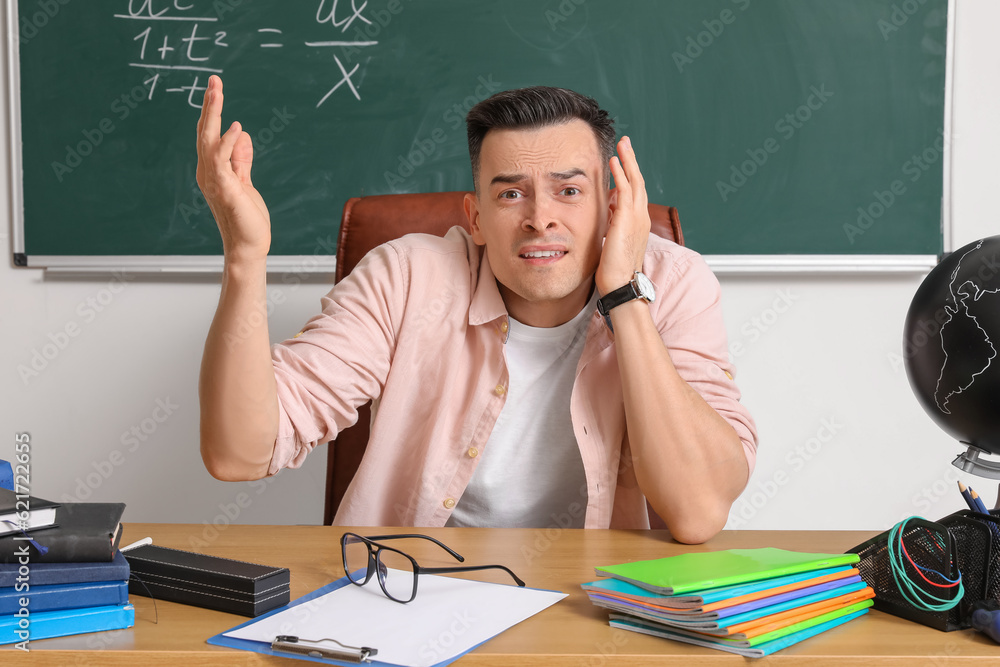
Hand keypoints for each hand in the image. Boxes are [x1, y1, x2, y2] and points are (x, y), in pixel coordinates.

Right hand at [196, 75, 270, 261]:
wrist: (248, 246)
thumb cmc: (246, 218)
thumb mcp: (244, 181)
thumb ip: (241, 159)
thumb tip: (242, 134)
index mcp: (212, 169)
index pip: (210, 134)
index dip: (212, 111)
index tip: (215, 87)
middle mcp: (208, 172)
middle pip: (205, 132)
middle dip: (209, 105)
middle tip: (213, 80)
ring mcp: (214, 180)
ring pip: (209, 140)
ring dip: (213, 115)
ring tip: (217, 91)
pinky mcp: (225, 189)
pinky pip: (223, 161)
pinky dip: (229, 143)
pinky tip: (236, 127)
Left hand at [596, 136, 650, 294]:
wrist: (620, 285)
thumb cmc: (614, 270)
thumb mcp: (613, 241)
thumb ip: (613, 224)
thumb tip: (608, 210)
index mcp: (637, 222)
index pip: (635, 192)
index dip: (629, 174)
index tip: (622, 160)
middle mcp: (640, 217)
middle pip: (638, 181)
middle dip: (631, 161)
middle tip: (626, 143)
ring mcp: (636, 218)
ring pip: (635, 182)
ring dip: (627, 161)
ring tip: (622, 144)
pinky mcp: (627, 220)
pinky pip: (626, 191)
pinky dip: (621, 174)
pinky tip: (614, 162)